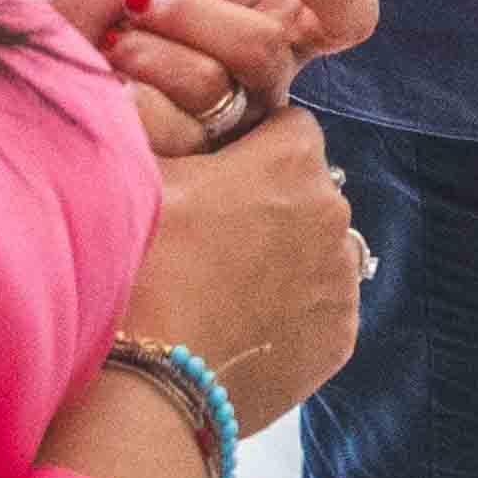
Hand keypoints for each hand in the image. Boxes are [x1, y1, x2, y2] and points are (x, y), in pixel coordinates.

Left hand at [48, 0, 379, 155]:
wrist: (28, 40)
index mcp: (277, 26)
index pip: (348, 19)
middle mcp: (261, 85)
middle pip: (269, 51)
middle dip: (196, 12)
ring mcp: (222, 133)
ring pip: (222, 88)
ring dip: (155, 49)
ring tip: (112, 40)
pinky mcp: (181, 171)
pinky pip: (177, 129)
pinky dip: (132, 90)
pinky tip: (106, 86)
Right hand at [123, 106, 367, 421]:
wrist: (146, 385)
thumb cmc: (136, 270)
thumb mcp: (135, 175)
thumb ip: (155, 124)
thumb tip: (143, 92)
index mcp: (292, 158)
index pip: (288, 127)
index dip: (249, 149)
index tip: (214, 176)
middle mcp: (334, 209)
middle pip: (307, 189)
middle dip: (270, 203)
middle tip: (210, 239)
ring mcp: (342, 277)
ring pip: (317, 250)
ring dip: (284, 259)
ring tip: (221, 289)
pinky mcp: (341, 336)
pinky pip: (321, 307)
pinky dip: (291, 312)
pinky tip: (240, 326)